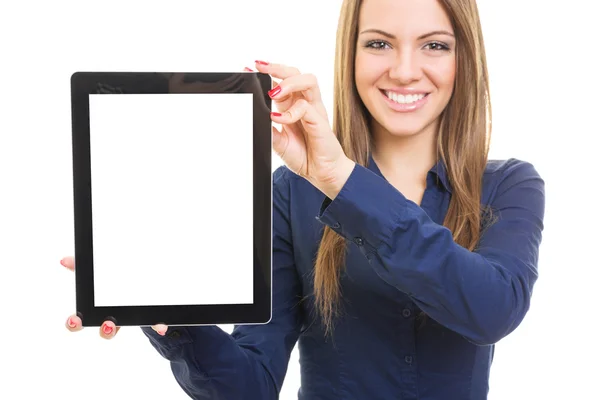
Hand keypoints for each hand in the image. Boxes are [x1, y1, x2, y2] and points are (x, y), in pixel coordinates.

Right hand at [60, 256, 167, 338]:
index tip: (74, 319)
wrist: (143, 282)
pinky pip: (154, 323)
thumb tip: (65, 260)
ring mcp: (132, 318)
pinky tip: (161, 325)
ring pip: (132, 328)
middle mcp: (114, 318)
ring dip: (135, 327)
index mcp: (97, 308)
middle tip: (108, 325)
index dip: (75, 322)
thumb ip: (81, 265)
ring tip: (134, 322)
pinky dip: (158, 325)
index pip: (80, 320)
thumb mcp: (98, 270)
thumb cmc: (112, 281)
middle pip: (106, 330)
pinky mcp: (150, 316)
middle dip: (106, 330)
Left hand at [254, 60, 354, 198]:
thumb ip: (268, 129)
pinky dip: (290, 112)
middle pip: (295, 73)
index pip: (280, 81)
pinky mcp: (320, 120)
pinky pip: (306, 107)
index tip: (248, 68)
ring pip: (308, 80)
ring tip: (273, 93)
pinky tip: (279, 119)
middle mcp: (304, 103)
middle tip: (259, 68)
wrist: (320, 173)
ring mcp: (314, 110)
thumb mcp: (278, 142)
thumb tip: (256, 116)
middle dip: (277, 68)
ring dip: (288, 82)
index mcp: (292, 106)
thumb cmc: (303, 156)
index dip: (266, 73)